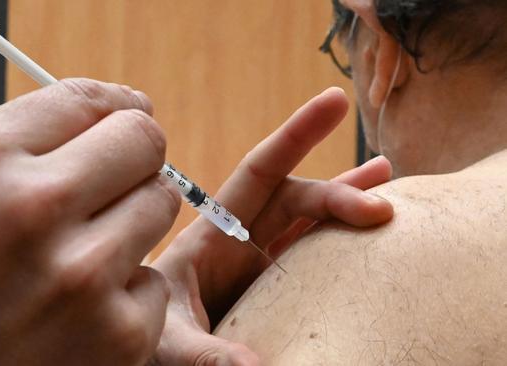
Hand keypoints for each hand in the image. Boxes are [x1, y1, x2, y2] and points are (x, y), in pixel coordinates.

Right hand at [0, 79, 179, 365]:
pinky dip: (126, 291)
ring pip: (162, 202)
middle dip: (131, 159)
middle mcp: (34, 208)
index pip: (91, 99)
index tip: (117, 120)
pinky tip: (80, 310)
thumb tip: (132, 103)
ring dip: (131, 221)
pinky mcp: (120, 334)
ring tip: (81, 252)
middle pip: (144, 141)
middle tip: (105, 188)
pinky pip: (154, 279)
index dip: (112, 108)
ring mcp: (82, 275)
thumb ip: (38, 130)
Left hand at [150, 88, 393, 364]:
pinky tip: (372, 239)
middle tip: (382, 204)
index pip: (259, 174)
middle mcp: (240, 244)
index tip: (334, 101)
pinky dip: (344, 243)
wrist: (148, 358)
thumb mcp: (169, 343)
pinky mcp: (275, 291)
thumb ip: (204, 353)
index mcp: (213, 237)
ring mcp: (260, 267)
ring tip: (392, 187)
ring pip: (311, 224)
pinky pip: (315, 258)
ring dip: (349, 205)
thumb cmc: (146, 340)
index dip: (295, 136)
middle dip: (337, 190)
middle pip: (295, 200)